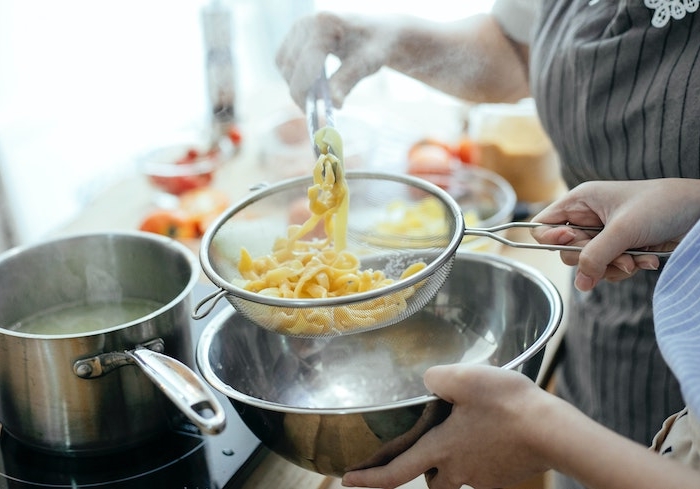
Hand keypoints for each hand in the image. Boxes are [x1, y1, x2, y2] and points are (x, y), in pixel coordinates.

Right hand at [275, 12, 394, 108]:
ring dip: (298, 84)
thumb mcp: (367, 63)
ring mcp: (297, 28)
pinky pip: (283, 63)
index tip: (311, 113)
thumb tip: (334, 105)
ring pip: (284, 67)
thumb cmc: (375, 45)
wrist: (375, 31)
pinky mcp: (293, 36)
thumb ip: (347, 81)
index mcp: (325, 24)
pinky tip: (314, 81)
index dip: (304, 93)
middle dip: (302, 91)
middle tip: (320, 104)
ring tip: (322, 91)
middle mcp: (306, 23)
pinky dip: (294, 77)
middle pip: (290, 67)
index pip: (305, 65)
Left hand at [342, 364, 552, 488]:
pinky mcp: (504, 475)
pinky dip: (482, 454)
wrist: (552, 431)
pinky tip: (493, 432)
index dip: (369, 479)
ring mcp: (483, 476)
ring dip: (455, 461)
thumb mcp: (463, 378)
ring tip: (468, 430)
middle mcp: (458, 469)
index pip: (395, 472)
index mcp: (441, 449)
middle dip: (426, 468)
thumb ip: (436, 379)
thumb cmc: (506, 405)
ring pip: (459, 475)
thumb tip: (428, 383)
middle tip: (429, 445)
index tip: (347, 481)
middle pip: (432, 480)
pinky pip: (484, 469)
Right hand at [531, 179, 699, 290]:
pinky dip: (626, 268)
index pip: (544, 225)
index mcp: (581, 202)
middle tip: (616, 255)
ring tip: (637, 258)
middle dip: (592, 258)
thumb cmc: (662, 205)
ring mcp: (604, 235)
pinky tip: (647, 259)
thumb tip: (580, 283)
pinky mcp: (620, 248)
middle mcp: (588, 218)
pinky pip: (608, 268)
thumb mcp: (623, 230)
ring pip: (589, 264)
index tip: (573, 242)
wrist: (699, 212)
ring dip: (613, 266)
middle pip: (567, 251)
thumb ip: (595, 257)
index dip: (553, 239)